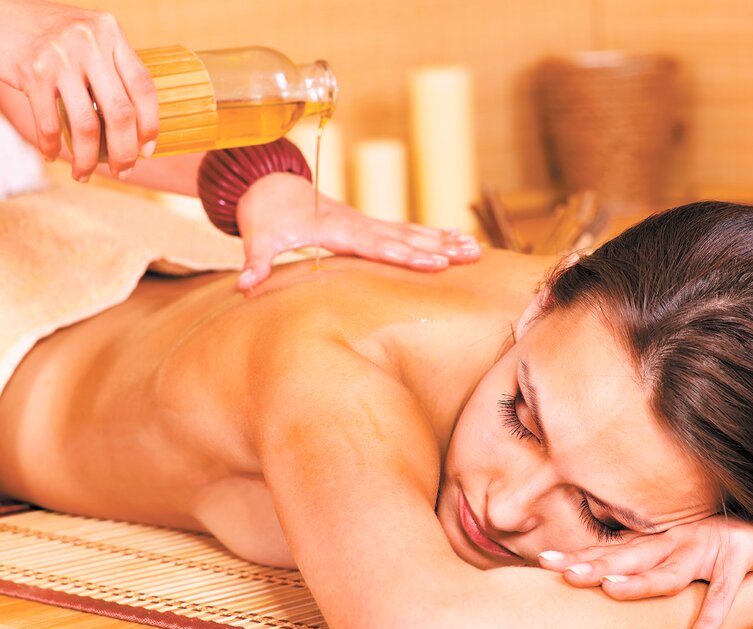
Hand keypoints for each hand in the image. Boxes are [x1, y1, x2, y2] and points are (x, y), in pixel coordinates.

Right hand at [0, 0, 157, 180]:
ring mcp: (60, 57)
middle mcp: (90, 42)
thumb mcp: (90, 39)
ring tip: (84, 174)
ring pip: (86, 125)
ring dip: (87, 159)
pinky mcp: (33, 72)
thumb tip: (137, 129)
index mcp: (111, 33)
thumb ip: (113, 70)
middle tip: (122, 172)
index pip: (144, 87)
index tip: (147, 151)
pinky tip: (52, 154)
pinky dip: (52, 145)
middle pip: (121, 112)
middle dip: (125, 152)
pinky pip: (50, 123)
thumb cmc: (52, 36)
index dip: (151, 126)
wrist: (0, 15)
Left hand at [235, 173, 481, 290]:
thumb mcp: (257, 238)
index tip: (436, 262)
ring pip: (412, 231)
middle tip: (471, 256)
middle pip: (405, 237)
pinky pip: (406, 231)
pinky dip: (432, 235)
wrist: (270, 186)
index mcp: (338, 230)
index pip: (378, 245)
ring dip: (443, 240)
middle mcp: (359, 224)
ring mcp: (367, 223)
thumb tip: (244, 285)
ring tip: (475, 250)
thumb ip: (255, 262)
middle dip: (439, 247)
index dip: (407, 254)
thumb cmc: (265, 215)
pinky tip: (455, 240)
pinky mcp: (369, 225)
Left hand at [539, 515, 752, 628]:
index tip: (544, 561)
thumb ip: (646, 557)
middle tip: (564, 574)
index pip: (612, 549)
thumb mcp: (678, 548)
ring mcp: (706, 548)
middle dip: (595, 565)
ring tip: (611, 592)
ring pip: (667, 570)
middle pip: (630, 555)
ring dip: (640, 583)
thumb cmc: (719, 542)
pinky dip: (707, 623)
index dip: (579, 555)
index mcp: (659, 540)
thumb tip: (607, 569)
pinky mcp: (737, 561)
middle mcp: (676, 541)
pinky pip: (722, 597)